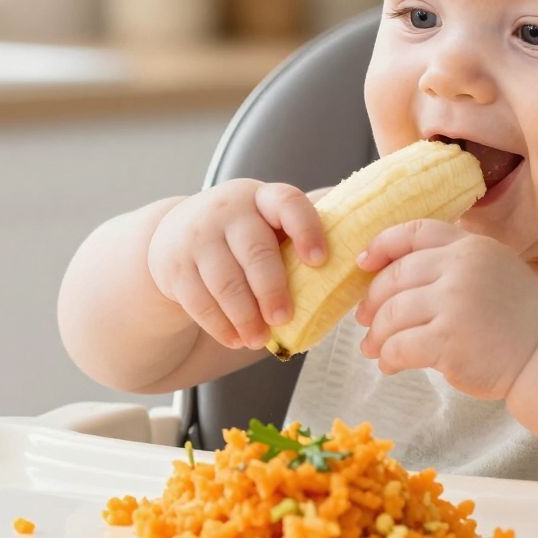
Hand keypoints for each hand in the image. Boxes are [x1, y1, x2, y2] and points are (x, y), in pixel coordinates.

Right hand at [148, 180, 325, 349]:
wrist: (175, 235)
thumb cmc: (242, 235)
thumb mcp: (268, 222)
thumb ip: (304, 234)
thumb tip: (362, 258)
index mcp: (262, 198)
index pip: (287, 203)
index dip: (306, 230)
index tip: (320, 260)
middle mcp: (228, 211)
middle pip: (254, 251)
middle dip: (271, 289)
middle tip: (284, 318)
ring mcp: (197, 237)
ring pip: (224, 281)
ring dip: (245, 316)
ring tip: (259, 339)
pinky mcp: (175, 267)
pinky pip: (199, 301)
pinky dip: (220, 325)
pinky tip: (236, 339)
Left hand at [353, 219, 537, 398]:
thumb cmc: (516, 318)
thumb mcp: (491, 271)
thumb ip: (451, 264)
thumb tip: (389, 275)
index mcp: (470, 246)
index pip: (413, 232)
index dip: (381, 245)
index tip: (363, 263)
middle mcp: (461, 267)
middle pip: (394, 277)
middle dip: (373, 301)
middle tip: (366, 320)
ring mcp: (454, 302)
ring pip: (392, 314)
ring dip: (377, 334)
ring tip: (374, 348)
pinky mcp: (448, 340)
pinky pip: (399, 346)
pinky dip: (388, 357)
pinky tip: (389, 364)